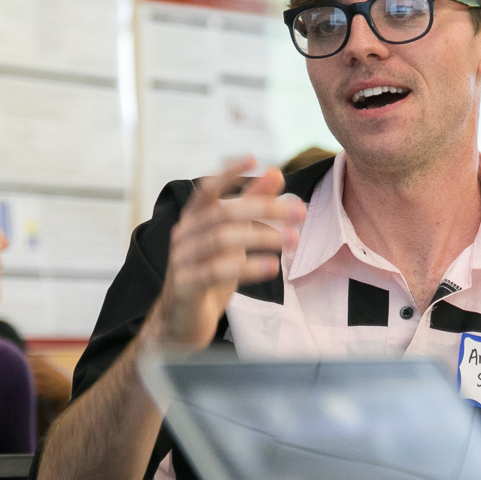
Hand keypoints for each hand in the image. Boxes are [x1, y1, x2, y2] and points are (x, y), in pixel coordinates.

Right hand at [143, 158, 305, 352]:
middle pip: (224, 213)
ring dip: (262, 237)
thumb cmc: (209, 274)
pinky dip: (248, 267)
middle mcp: (184, 235)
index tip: (254, 158)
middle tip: (299, 212)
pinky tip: (272, 266)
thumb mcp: (233, 238)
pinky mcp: (185, 286)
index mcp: (193, 220)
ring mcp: (181, 260)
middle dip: (264, 210)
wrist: (181, 321)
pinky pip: (216, 271)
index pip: (208, 189)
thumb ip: (250, 205)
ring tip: (292, 240)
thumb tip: (275, 173)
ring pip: (222, 240)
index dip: (229, 174)